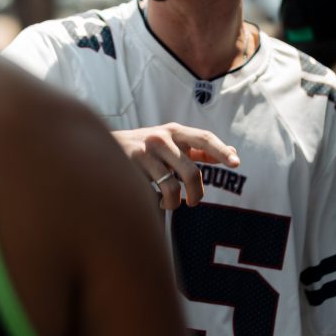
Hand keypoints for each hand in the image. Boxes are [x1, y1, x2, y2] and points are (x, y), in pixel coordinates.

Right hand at [112, 123, 239, 209]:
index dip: (221, 150)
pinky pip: (153, 193)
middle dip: (197, 192)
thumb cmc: (143, 150)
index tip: (236, 163)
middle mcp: (161, 137)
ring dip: (175, 202)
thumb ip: (196, 148)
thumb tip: (233, 153)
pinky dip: (159, 203)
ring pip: (173, 187)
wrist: (99, 146)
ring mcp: (145, 151)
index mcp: (174, 131)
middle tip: (194, 202)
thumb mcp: (169, 143)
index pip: (204, 138)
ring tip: (170, 204)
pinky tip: (153, 201)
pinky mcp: (130, 166)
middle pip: (191, 171)